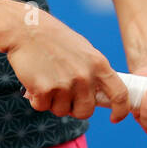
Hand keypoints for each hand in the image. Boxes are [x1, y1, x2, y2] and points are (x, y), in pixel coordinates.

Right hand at [1, 5, 130, 122]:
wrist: (26, 29)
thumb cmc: (55, 39)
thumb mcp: (84, 51)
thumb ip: (95, 72)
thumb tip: (101, 95)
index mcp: (99, 64)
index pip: (119, 94)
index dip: (120, 110)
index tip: (115, 118)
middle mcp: (85, 76)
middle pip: (85, 111)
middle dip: (74, 109)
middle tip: (64, 95)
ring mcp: (65, 84)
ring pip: (61, 111)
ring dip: (53, 102)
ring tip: (47, 80)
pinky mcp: (44, 89)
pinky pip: (42, 107)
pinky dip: (37, 99)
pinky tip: (35, 81)